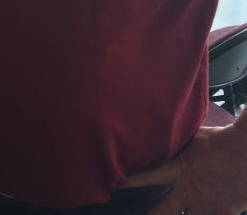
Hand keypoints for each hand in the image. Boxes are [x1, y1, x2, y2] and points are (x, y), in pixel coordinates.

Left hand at [123, 124, 246, 213]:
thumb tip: (160, 131)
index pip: (146, 177)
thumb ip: (176, 143)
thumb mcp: (193, 138)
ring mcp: (206, 206)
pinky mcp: (224, 214)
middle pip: (160, 213)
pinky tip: (202, 214)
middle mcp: (189, 191)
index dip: (128, 183)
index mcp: (178, 171)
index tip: (113, 186)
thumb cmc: (223, 140)